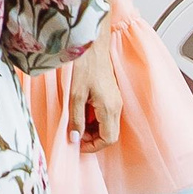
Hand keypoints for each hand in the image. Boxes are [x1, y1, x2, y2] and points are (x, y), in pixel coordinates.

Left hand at [67, 37, 123, 153]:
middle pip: (110, 135)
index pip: (108, 139)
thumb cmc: (84, 66)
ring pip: (109, 126)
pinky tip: (83, 114)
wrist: (93, 46)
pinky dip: (96, 121)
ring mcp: (116, 101)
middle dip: (93, 140)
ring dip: (94, 130)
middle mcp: (117, 106)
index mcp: (109, 108)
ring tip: (77, 125)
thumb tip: (75, 139)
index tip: (78, 145)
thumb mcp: (75, 95)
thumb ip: (76, 119)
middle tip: (76, 135)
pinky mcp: (113, 96)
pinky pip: (107, 116)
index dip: (93, 147)